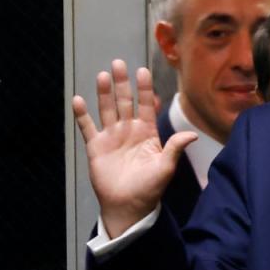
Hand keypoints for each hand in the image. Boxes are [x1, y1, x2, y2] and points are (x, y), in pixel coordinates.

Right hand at [73, 59, 196, 236]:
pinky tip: (78, 100)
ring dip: (104, 93)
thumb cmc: (150, 189)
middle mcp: (129, 131)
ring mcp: (112, 137)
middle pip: (125, 102)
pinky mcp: (96, 147)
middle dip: (122, 83)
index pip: (146, 106)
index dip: (144, 89)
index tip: (142, 71)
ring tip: (102, 76)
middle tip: (119, 64)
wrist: (128, 206)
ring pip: (107, 109)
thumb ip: (175, 149)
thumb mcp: (165, 168)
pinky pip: (87, 127)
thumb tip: (192, 135)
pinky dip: (82, 115)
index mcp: (147, 133)